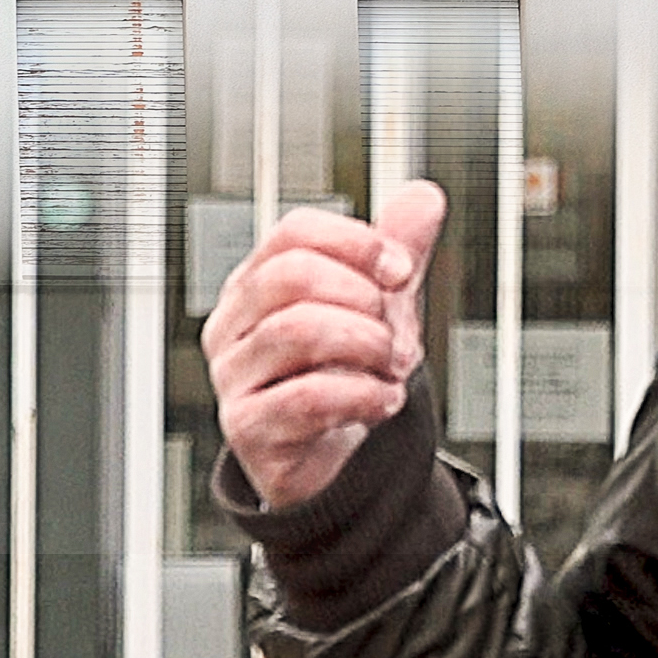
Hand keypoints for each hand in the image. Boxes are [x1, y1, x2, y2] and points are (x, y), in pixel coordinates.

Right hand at [201, 182, 447, 510]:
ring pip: (298, 330)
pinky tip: (383, 400)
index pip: (294, 232)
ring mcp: (233, 376)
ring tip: (392, 367)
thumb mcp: (377, 306)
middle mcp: (234, 324)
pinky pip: (307, 397)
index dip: (356, 242)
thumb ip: (396, 250)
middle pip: (290, 275)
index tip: (401, 270)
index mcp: (256, 282)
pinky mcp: (248, 427)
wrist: (331, 461)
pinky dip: (363, 395)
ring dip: (367, 346)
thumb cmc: (342, 375)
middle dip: (361, 298)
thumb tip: (424, 196)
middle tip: (394, 330)